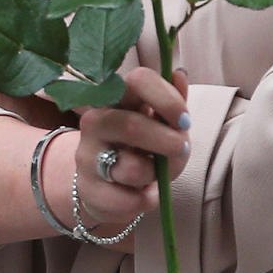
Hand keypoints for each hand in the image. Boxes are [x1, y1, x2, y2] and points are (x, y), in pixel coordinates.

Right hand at [74, 66, 190, 231]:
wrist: (108, 187)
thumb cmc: (141, 148)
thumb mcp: (161, 123)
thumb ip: (172, 101)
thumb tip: (178, 73)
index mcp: (117, 97)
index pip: (138, 80)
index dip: (167, 98)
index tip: (185, 120)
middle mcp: (96, 121)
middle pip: (131, 125)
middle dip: (167, 141)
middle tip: (182, 149)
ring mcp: (87, 156)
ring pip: (131, 168)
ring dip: (155, 174)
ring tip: (154, 174)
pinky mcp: (89, 190)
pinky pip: (130, 200)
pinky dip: (147, 199)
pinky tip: (143, 193)